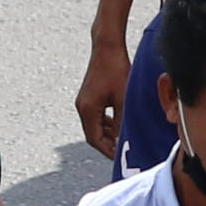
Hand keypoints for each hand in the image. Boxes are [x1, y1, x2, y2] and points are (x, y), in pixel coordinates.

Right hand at [76, 32, 126, 152]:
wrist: (107, 48)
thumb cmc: (116, 70)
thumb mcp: (123, 98)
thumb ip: (122, 121)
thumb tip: (124, 140)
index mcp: (88, 109)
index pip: (94, 139)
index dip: (107, 150)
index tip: (120, 158)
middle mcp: (82, 107)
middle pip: (93, 134)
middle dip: (107, 144)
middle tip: (123, 153)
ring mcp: (84, 101)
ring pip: (94, 126)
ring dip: (107, 134)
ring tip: (122, 140)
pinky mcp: (89, 96)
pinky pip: (96, 116)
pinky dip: (106, 123)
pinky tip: (118, 124)